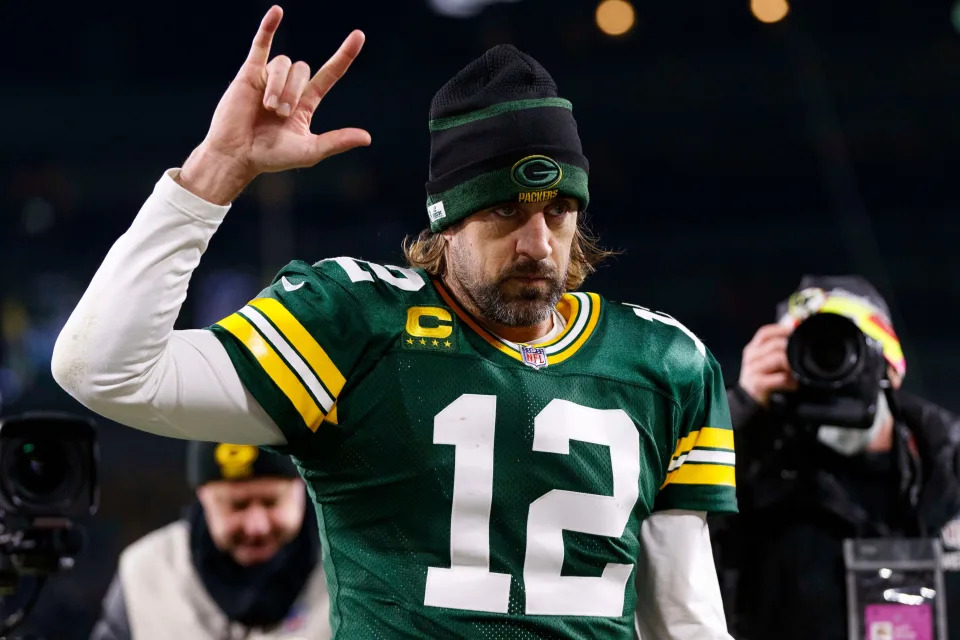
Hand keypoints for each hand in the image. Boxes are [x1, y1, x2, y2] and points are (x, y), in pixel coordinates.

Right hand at [179, 6, 370, 203]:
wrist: (237, 154)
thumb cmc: (271, 157)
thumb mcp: (309, 151)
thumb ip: (337, 141)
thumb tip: (367, 138)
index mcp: (305, 104)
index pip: (329, 75)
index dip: (344, 56)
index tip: (359, 35)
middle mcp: (289, 88)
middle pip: (303, 70)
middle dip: (293, 91)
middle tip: (279, 113)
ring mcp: (269, 78)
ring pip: (284, 64)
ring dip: (278, 85)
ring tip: (268, 107)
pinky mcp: (249, 73)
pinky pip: (261, 45)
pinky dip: (268, 27)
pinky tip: (277, 12)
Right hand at [738, 323, 797, 406]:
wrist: (750, 398)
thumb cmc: (764, 377)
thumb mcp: (766, 361)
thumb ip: (777, 350)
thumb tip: (796, 336)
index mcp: (752, 348)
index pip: (765, 333)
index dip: (781, 330)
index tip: (795, 331)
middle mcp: (751, 357)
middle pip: (774, 345)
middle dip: (791, 348)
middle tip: (803, 354)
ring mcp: (752, 370)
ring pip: (778, 359)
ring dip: (792, 365)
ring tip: (798, 372)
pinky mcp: (758, 383)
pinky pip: (780, 378)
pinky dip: (791, 381)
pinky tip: (794, 385)